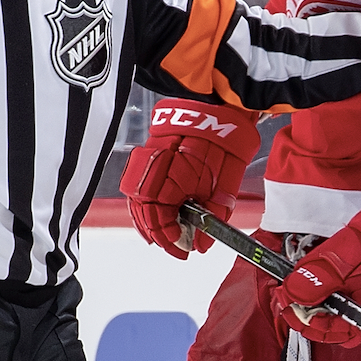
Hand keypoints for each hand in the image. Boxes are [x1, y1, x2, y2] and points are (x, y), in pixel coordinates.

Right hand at [119, 99, 260, 258]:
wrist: (217, 111)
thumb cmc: (223, 144)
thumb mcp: (224, 186)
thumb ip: (210, 217)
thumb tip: (200, 244)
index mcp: (170, 181)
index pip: (159, 220)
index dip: (171, 239)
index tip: (184, 249)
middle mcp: (152, 174)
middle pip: (144, 215)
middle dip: (161, 234)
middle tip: (178, 246)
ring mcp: (146, 166)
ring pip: (137, 204)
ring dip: (150, 223)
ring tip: (167, 235)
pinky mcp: (146, 159)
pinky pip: (137, 189)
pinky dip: (145, 206)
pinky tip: (158, 216)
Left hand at [272, 196, 360, 343]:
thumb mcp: (346, 254)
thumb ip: (321, 276)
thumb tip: (293, 294)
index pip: (331, 331)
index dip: (304, 320)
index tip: (284, 301)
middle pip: (331, 328)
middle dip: (305, 314)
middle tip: (285, 295)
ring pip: (335, 317)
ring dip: (313, 306)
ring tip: (295, 289)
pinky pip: (342, 304)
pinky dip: (325, 297)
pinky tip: (315, 283)